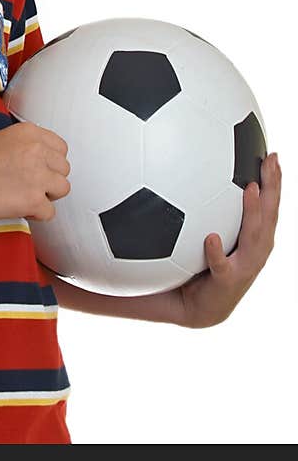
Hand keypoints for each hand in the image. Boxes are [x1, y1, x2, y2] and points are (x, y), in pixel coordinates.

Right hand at [0, 121, 70, 220]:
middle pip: (64, 169)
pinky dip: (35, 214)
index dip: (49, 162)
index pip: (61, 148)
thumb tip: (48, 161)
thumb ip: (28, 145)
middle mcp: (37, 150)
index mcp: (29, 132)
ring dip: (46, 195)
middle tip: (25, 183)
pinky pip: (50, 212)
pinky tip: (16, 207)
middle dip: (49, 179)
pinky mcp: (33, 199)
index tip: (35, 168)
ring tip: (22, 195)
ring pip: (62, 189)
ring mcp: (37, 175)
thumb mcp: (3, 139)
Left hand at [177, 152, 281, 327]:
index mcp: (253, 239)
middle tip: (272, 163)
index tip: (274, 156)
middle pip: (269, 217)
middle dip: (273, 189)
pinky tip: (210, 238)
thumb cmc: (197, 264)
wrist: (190, 305)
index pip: (268, 206)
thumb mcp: (201, 232)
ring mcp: (243, 268)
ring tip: (252, 189)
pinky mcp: (226, 283)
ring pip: (255, 238)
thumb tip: (187, 167)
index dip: (274, 183)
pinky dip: (217, 253)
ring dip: (254, 213)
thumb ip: (203, 208)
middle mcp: (254, 252)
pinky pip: (222, 266)